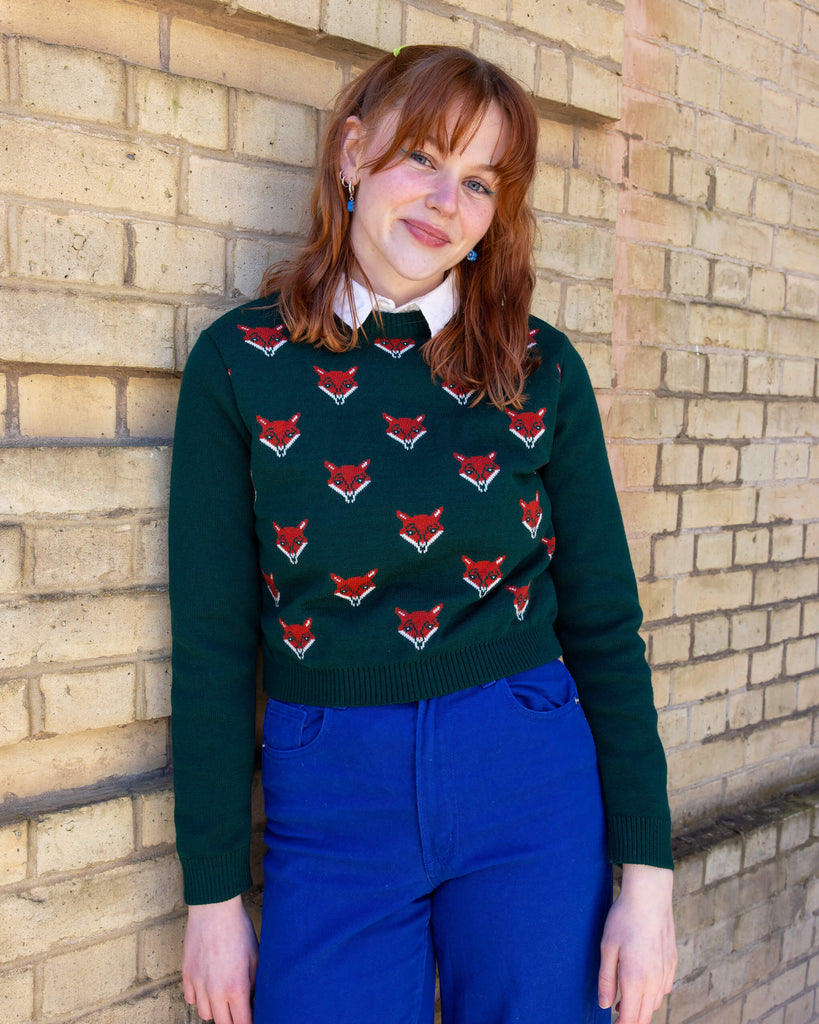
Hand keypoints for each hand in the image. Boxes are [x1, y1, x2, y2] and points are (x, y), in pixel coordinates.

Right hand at [183, 895, 258, 1023]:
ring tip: (224, 997)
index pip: (241, 1023)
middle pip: (223, 1023)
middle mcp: (215, 990)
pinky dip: (199, 998)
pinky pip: (191, 999)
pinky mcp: (186, 975)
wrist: (214, 908)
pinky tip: (208, 987)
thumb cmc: (238, 929)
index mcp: (236, 987)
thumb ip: (254, 983)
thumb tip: (253, 999)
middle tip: (239, 1009)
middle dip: (233, 1019)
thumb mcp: (255, 955)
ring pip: (205, 1015)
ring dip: (215, 1010)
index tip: (251, 1019)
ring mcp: (198, 984)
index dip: (248, 1023)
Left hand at [598, 864, 675, 1022]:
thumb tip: (604, 1005)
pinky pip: (664, 990)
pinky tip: (641, 984)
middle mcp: (654, 981)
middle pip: (644, 1017)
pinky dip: (652, 994)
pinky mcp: (672, 963)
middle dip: (630, 1021)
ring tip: (623, 999)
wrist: (650, 897)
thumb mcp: (607, 948)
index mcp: (635, 980)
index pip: (630, 1019)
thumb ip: (606, 980)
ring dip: (641, 1008)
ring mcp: (666, 973)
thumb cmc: (624, 919)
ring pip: (655, 1004)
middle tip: (615, 1016)